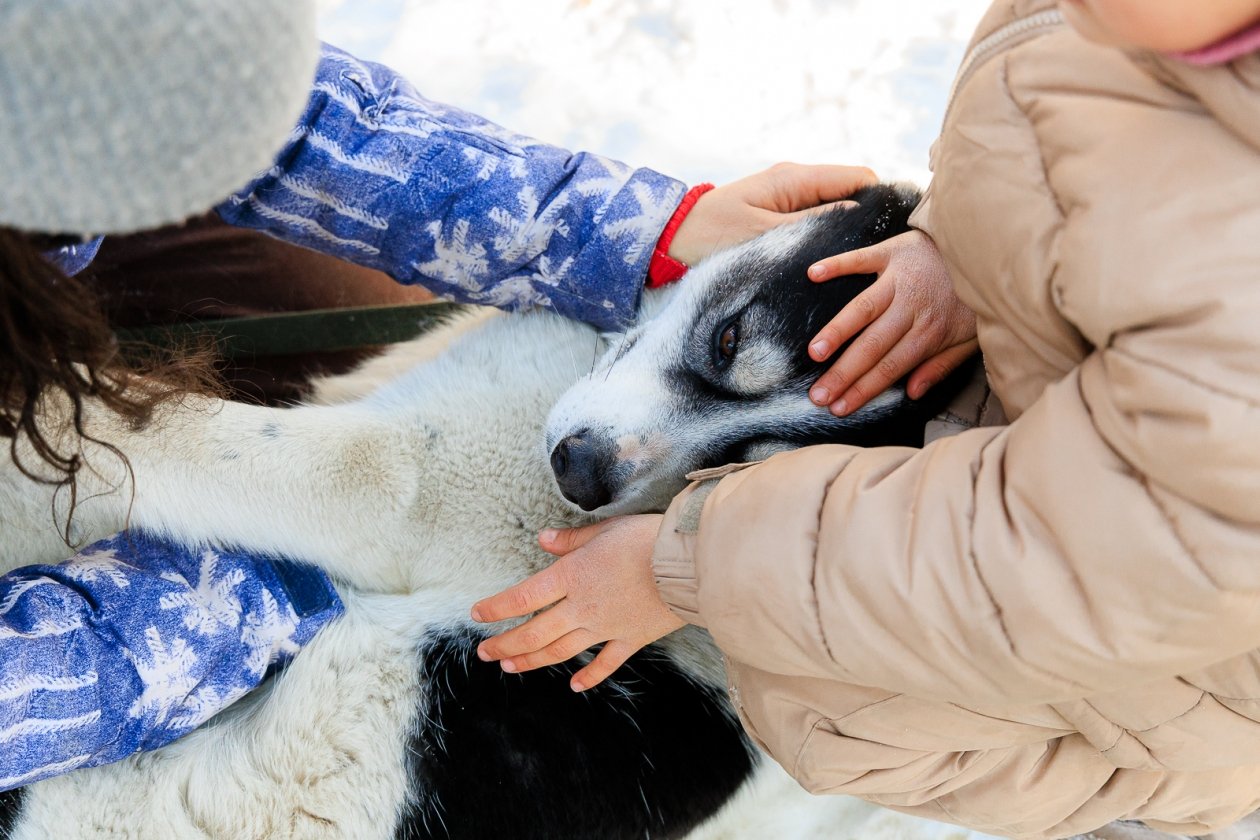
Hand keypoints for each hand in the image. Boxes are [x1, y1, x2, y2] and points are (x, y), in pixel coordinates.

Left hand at [470, 515, 682, 691]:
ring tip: (511, 666)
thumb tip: (543, 540)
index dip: (497, 608)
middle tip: (486, 653)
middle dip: (506, 644)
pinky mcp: (630, 639)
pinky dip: (589, 676)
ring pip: (560, 651)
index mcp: (571, 577)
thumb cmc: (646, 539)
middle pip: (534, 633)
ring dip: (533, 661)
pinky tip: (575, 685)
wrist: (685, 564)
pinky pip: (605, 663)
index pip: (522, 597)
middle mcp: (581, 608)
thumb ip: (571, 541)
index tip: (477, 615)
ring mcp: (605, 628)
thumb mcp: (604, 531)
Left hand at [667, 162, 877, 265]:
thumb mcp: (766, 236)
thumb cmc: (710, 237)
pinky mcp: (776, 215)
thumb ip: (813, 226)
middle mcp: (795, 182)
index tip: (896, 233)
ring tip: (862, 263)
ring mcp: (786, 198)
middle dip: (868, 220)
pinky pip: (813, 221)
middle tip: (883, 256)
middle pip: (851, 194)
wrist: (667, 241)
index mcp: (795, 178)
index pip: (860, 178)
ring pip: (833, 209)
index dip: (883, 201)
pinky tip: (831, 263)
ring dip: (845, 231)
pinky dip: (825, 237)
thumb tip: (859, 218)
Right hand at [805, 230, 977, 415]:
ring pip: (863, 308)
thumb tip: (912, 392)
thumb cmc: (977, 296)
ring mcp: (901, 277)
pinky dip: (837, 264)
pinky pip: (860, 258)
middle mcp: (913, 306)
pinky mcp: (893, 250)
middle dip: (843, 373)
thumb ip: (941, 366)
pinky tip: (814, 274)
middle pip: (873, 345)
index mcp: (931, 331)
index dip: (864, 389)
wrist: (991, 248)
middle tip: (817, 394)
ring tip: (814, 352)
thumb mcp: (972, 339)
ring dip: (837, 330)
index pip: (891, 367)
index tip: (839, 408)